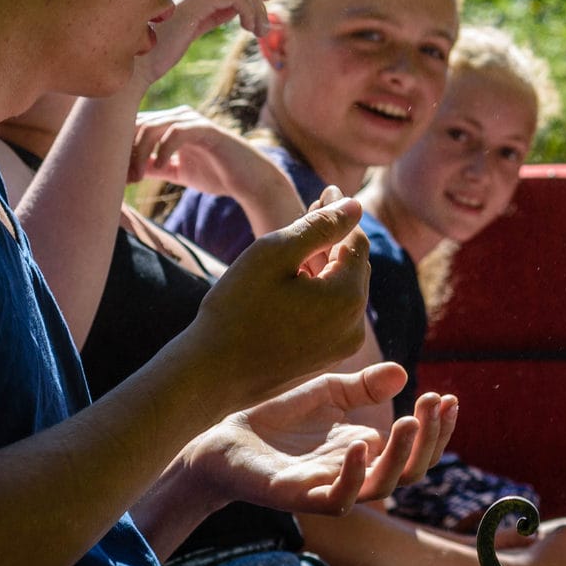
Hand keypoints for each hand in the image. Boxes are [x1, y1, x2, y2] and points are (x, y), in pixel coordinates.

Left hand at [129, 106, 302, 233]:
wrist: (248, 181)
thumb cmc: (216, 174)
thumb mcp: (177, 171)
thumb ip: (156, 166)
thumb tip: (128, 170)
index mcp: (171, 124)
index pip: (134, 126)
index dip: (120, 149)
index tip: (116, 175)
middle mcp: (179, 116)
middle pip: (137, 123)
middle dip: (125, 151)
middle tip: (125, 178)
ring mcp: (193, 120)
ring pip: (152, 127)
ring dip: (140, 153)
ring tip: (139, 176)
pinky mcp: (206, 129)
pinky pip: (175, 132)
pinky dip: (162, 151)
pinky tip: (159, 168)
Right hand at [139, 0, 268, 84]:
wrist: (137, 66)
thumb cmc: (161, 48)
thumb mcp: (194, 23)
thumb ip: (215, 9)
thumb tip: (242, 3)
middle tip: (265, 21)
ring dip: (257, 8)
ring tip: (260, 31)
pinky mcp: (192, 0)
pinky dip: (251, 10)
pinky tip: (248, 29)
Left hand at [190, 362, 457, 515]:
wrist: (223, 440)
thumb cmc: (277, 421)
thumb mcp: (328, 392)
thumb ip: (364, 386)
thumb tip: (403, 373)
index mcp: (367, 451)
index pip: (417, 450)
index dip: (439, 429)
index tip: (448, 398)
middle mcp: (355, 474)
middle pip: (411, 471)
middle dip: (431, 439)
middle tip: (433, 402)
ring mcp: (329, 487)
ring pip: (382, 488)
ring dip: (402, 456)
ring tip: (410, 420)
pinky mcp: (300, 496)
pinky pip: (338, 500)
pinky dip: (354, 476)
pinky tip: (361, 444)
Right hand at [191, 193, 373, 403]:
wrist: (209, 374)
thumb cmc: (236, 309)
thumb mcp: (274, 254)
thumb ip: (319, 226)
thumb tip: (356, 206)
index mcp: (347, 297)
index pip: (354, 242)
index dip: (338, 214)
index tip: (322, 191)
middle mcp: (355, 325)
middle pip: (351, 266)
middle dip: (333, 238)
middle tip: (311, 210)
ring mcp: (342, 345)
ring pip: (341, 289)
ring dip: (324, 264)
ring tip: (295, 245)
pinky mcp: (325, 357)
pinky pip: (331, 313)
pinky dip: (318, 291)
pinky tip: (292, 279)